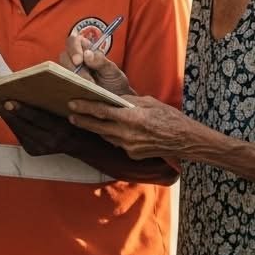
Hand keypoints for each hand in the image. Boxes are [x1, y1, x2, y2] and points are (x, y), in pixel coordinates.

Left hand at [0, 98, 88, 156]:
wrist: (79, 144)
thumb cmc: (74, 120)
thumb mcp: (69, 111)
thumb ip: (54, 103)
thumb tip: (32, 88)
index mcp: (60, 130)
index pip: (38, 119)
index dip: (22, 110)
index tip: (8, 101)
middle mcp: (49, 141)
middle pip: (23, 125)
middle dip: (6, 112)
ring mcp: (40, 148)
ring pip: (18, 130)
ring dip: (6, 116)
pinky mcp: (33, 151)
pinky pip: (19, 134)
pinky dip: (12, 123)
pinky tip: (5, 112)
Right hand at [60, 34, 134, 95]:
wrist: (116, 101)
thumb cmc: (114, 83)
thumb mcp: (113, 72)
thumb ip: (102, 62)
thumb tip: (87, 54)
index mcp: (87, 51)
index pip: (74, 41)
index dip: (74, 48)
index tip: (79, 61)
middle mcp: (76, 61)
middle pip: (64, 55)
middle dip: (72, 66)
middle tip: (85, 79)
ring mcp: (70, 73)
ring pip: (60, 70)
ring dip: (72, 78)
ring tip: (86, 87)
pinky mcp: (68, 86)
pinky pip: (62, 84)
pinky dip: (68, 86)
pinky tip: (77, 92)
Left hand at [68, 95, 194, 159]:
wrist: (184, 140)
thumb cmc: (169, 118)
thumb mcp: (149, 102)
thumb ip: (129, 102)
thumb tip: (115, 100)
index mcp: (132, 118)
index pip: (102, 112)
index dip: (85, 107)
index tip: (72, 103)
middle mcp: (127, 134)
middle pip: (98, 127)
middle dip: (83, 120)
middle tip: (71, 114)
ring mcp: (129, 147)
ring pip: (106, 136)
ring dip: (95, 129)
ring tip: (83, 121)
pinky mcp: (132, 154)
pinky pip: (117, 143)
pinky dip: (112, 136)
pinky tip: (109, 130)